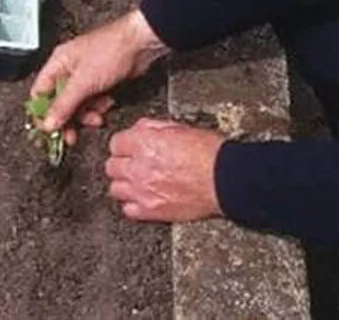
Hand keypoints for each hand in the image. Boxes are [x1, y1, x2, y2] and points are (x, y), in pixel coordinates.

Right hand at [30, 9, 166, 143]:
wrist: (140, 44)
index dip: (42, 112)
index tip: (48, 129)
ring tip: (96, 117)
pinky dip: (98, 107)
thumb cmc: (111, 50)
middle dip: (67, 118)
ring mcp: (85, 76)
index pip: (40, 92)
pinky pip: (92, 101)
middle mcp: (68, 69)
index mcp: (57, 63)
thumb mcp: (83, 82)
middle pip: (59, 101)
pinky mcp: (100, 81)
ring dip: (86, 114)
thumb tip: (48, 123)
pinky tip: (106, 104)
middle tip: (71, 135)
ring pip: (77, 104)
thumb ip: (64, 105)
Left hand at [106, 118, 223, 221]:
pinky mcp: (152, 211)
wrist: (228, 180)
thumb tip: (140, 129)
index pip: (115, 143)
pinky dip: (133, 205)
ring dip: (124, 184)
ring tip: (136, 182)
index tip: (128, 148)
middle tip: (132, 164)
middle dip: (121, 163)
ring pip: (115, 188)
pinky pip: (128, 210)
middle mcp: (139, 167)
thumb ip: (153, 128)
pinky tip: (142, 198)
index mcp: (144, 143)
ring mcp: (143, 190)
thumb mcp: (179, 128)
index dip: (123, 145)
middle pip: (111, 166)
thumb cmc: (209, 153)